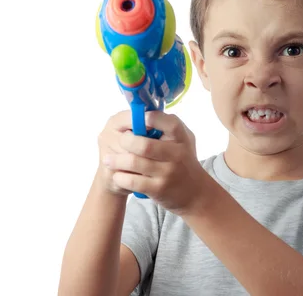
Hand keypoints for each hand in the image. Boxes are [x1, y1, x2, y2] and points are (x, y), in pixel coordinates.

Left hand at [99, 110, 213, 214]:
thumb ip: (166, 124)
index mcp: (181, 137)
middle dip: (125, 141)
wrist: (194, 192)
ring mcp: (167, 173)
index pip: (165, 122)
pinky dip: (121, 177)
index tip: (136, 118)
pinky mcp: (158, 189)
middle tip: (118, 141)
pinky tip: (118, 175)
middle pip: (144, 144)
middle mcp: (176, 154)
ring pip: (134, 163)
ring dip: (116, 161)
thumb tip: (142, 111)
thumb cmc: (182, 159)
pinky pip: (132, 181)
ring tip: (108, 159)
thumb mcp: (183, 139)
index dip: (147, 118)